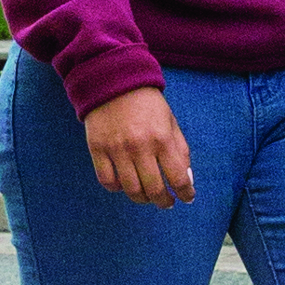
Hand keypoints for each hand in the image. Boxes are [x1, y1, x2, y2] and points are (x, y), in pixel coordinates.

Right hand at [82, 84, 195, 205]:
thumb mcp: (170, 122)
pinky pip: (108, 181)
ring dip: (143, 199)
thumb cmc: (147, 104)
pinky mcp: (98, 149)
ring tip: (147, 196)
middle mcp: (140, 147)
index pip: (178, 178)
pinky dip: (118, 188)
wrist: (114, 81)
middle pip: (155, 190)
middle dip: (164, 202)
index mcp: (162, 138)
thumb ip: (180, 150)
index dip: (186, 193)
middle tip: (167, 203)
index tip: (187, 198)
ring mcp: (117, 150)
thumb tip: (186, 180)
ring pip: (131, 190)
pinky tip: (125, 184)